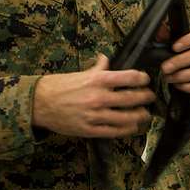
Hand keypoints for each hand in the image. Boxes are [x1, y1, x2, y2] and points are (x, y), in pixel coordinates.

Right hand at [33, 54, 154, 137]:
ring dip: (140, 116)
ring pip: (127, 118)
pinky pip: (114, 132)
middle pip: (133, 98)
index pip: (130, 77)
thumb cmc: (59, 86)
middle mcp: (99, 97)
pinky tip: (133, 127)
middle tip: (151, 97)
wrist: (39, 103)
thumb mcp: (80, 73)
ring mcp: (95, 115)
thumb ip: (98, 68)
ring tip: (145, 114)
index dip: (143, 79)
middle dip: (146, 98)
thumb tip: (107, 58)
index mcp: (98, 80)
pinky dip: (127, 130)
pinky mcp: (90, 130)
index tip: (146, 80)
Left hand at [159, 26, 189, 93]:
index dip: (188, 40)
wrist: (180, 71)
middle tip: (165, 67)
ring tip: (169, 77)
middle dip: (180, 62)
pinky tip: (179, 85)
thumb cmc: (175, 55)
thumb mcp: (167, 43)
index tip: (174, 47)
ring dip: (184, 76)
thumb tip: (160, 32)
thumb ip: (164, 36)